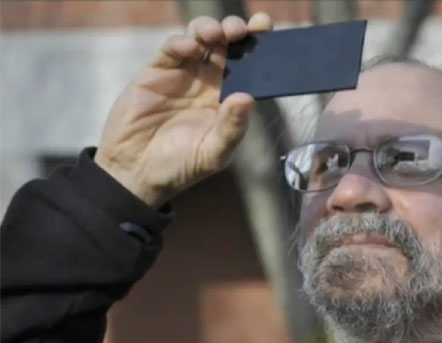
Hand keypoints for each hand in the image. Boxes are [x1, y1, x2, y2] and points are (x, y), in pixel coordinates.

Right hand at [94, 14, 272, 206]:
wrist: (135, 172)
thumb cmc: (179, 166)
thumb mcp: (212, 154)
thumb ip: (231, 129)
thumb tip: (247, 98)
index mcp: (227, 98)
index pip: (249, 66)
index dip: (257, 44)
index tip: (265, 28)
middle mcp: (208, 82)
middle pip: (227, 44)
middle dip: (236, 30)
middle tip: (240, 30)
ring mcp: (182, 74)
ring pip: (200, 38)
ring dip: (210, 29)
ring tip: (217, 34)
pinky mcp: (156, 72)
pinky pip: (172, 49)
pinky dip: (182, 42)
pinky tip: (190, 48)